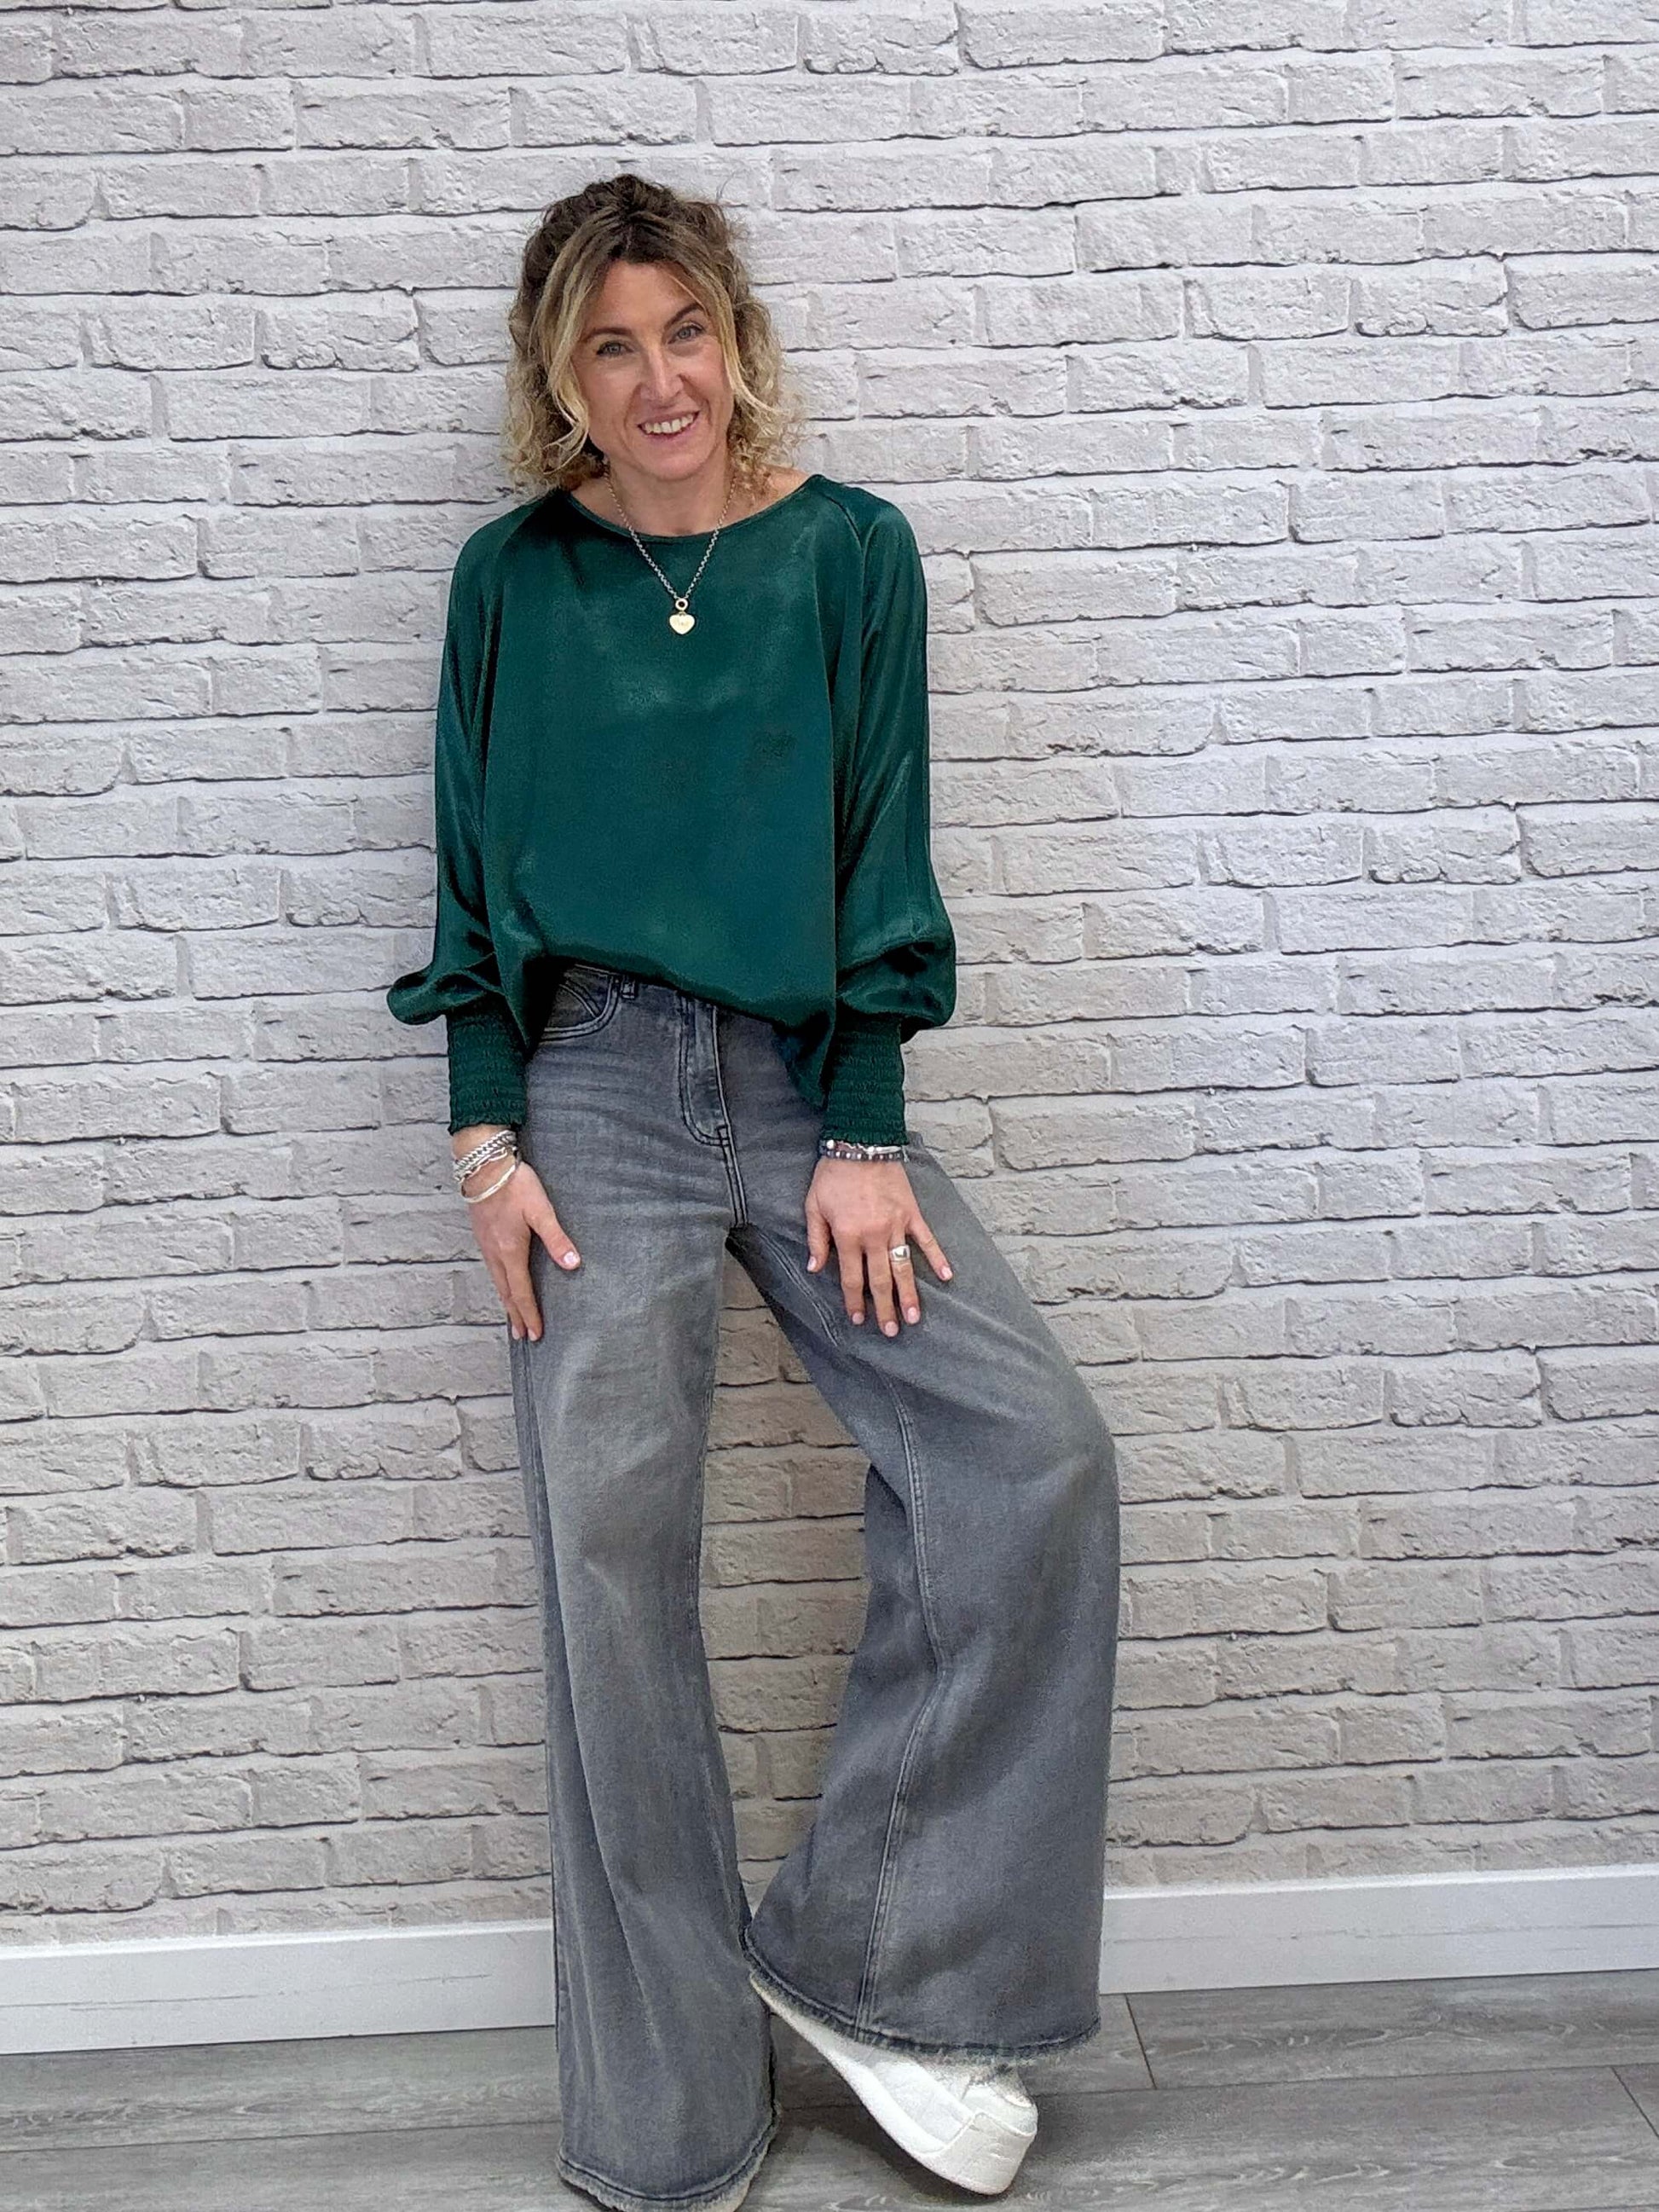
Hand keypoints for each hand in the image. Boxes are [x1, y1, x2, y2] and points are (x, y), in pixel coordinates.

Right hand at [454, 1131, 579, 1342]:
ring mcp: (485, 1245)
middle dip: (516, 1315)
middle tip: (523, 1336)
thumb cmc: (513, 1185)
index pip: (521, 1291)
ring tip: (512, 1318)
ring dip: (506, 1302)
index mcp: (510, 1251)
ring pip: (497, 1282)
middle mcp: (495, 1253)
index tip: (536, 1334)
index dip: (530, 1314)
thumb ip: (557, 1238)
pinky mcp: (482, 1236)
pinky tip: (503, 1283)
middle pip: (506, 1293)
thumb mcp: (540, 1210)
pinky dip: (499, 1285)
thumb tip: (573, 1264)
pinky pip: (491, 1269)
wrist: (482, 1165)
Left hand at [805, 1156, 951, 1333]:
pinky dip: (937, 1258)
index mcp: (848, 1235)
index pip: (852, 1277)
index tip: (859, 1319)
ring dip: (909, 1293)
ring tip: (914, 1317)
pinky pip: (926, 1239)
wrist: (860, 1142)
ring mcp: (895, 1225)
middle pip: (880, 1280)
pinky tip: (945, 1277)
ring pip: (903, 1266)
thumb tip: (814, 1269)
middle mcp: (873, 1235)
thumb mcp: (814, 1206)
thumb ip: (816, 1239)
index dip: (854, 1301)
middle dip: (885, 1308)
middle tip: (890, 1331)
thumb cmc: (833, 1175)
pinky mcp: (911, 1213)